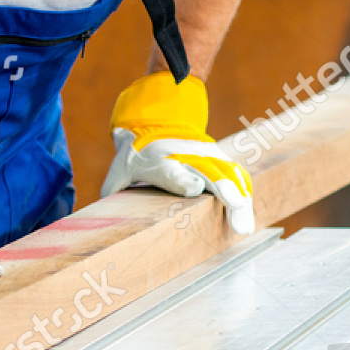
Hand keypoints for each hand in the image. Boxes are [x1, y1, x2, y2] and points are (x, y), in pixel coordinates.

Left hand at [100, 72, 254, 233]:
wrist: (158, 122)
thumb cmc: (137, 154)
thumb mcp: (120, 168)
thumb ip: (112, 189)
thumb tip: (100, 213)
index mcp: (159, 160)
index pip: (171, 172)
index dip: (182, 180)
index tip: (194, 188)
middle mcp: (186, 156)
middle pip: (208, 173)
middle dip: (224, 192)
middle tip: (236, 214)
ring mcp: (205, 155)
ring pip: (227, 175)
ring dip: (239, 199)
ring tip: (244, 226)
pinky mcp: (218, 158)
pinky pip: (235, 175)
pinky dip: (244, 192)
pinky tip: (248, 213)